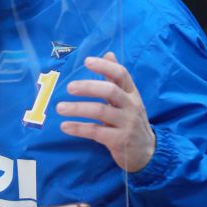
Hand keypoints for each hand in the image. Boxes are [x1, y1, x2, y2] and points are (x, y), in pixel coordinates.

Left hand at [56, 52, 155, 171]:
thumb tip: (108, 53)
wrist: (147, 152)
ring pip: (100, 112)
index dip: (104, 66)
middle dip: (88, 87)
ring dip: (77, 108)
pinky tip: (65, 126)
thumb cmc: (131, 120)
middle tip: (69, 87)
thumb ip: (116, 79)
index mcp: (131, 93)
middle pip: (110, 91)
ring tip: (59, 108)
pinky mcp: (119, 141)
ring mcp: (126, 124)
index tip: (86, 61)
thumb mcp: (128, 98)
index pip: (120, 74)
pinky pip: (96, 132)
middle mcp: (131, 106)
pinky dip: (79, 128)